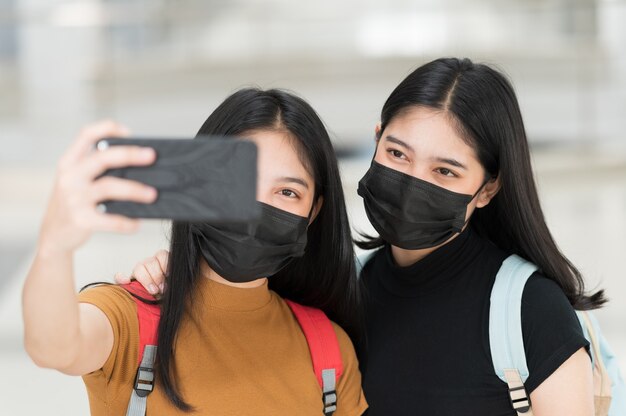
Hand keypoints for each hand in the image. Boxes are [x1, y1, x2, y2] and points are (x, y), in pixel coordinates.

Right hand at [37, 120, 157, 255]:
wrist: (54, 234)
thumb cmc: (73, 203)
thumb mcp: (75, 179)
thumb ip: (97, 168)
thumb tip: (138, 163)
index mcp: (69, 162)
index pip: (86, 134)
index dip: (108, 128)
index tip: (129, 132)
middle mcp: (70, 176)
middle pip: (103, 158)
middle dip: (130, 155)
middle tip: (151, 156)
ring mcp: (74, 198)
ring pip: (109, 187)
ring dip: (135, 189)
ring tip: (152, 194)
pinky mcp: (81, 220)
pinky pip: (110, 219)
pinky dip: (127, 221)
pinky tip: (137, 223)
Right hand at [115, 249, 169, 294]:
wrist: (159, 305)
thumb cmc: (167, 293)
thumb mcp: (172, 285)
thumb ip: (172, 280)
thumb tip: (170, 279)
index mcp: (162, 262)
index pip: (162, 255)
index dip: (164, 264)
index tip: (167, 275)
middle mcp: (149, 265)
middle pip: (150, 262)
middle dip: (157, 276)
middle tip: (162, 288)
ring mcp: (138, 272)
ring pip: (139, 267)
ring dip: (146, 279)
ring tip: (153, 291)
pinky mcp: (126, 281)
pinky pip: (119, 277)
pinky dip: (121, 278)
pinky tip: (126, 282)